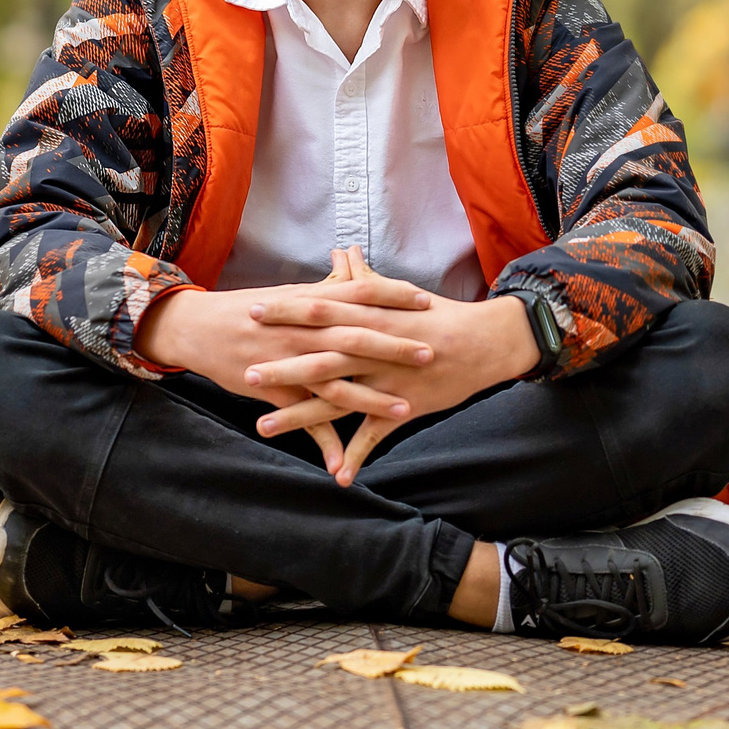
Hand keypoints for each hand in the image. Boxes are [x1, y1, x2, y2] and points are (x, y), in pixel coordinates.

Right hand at [134, 250, 434, 472]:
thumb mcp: (289, 294)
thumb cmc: (250, 309)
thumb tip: (353, 268)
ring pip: (335, 384)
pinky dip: (322, 442)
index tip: (424, 301)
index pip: (358, 293)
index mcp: (308, 303)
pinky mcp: (274, 392)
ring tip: (405, 410)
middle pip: (354, 337)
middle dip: (393, 347)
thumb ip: (325, 288)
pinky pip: (302, 420)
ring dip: (371, 400)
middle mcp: (302, 332)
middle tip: (429, 353)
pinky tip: (342, 463)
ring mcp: (288, 363)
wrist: (200, 329)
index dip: (392, 296)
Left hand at [243, 250, 539, 485]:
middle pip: (321, 357)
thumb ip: (364, 278)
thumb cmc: (436, 315)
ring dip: (300, 417)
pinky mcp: (403, 408)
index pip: (320, 311)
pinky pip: (376, 436)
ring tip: (262, 427)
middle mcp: (374, 349)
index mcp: (370, 317)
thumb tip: (343, 251)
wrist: (482, 343)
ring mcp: (386, 381)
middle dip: (282, 366)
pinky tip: (336, 477)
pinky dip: (356, 456)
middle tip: (245, 370)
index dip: (285, 312)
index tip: (251, 312)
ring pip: (337, 401)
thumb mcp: (399, 293)